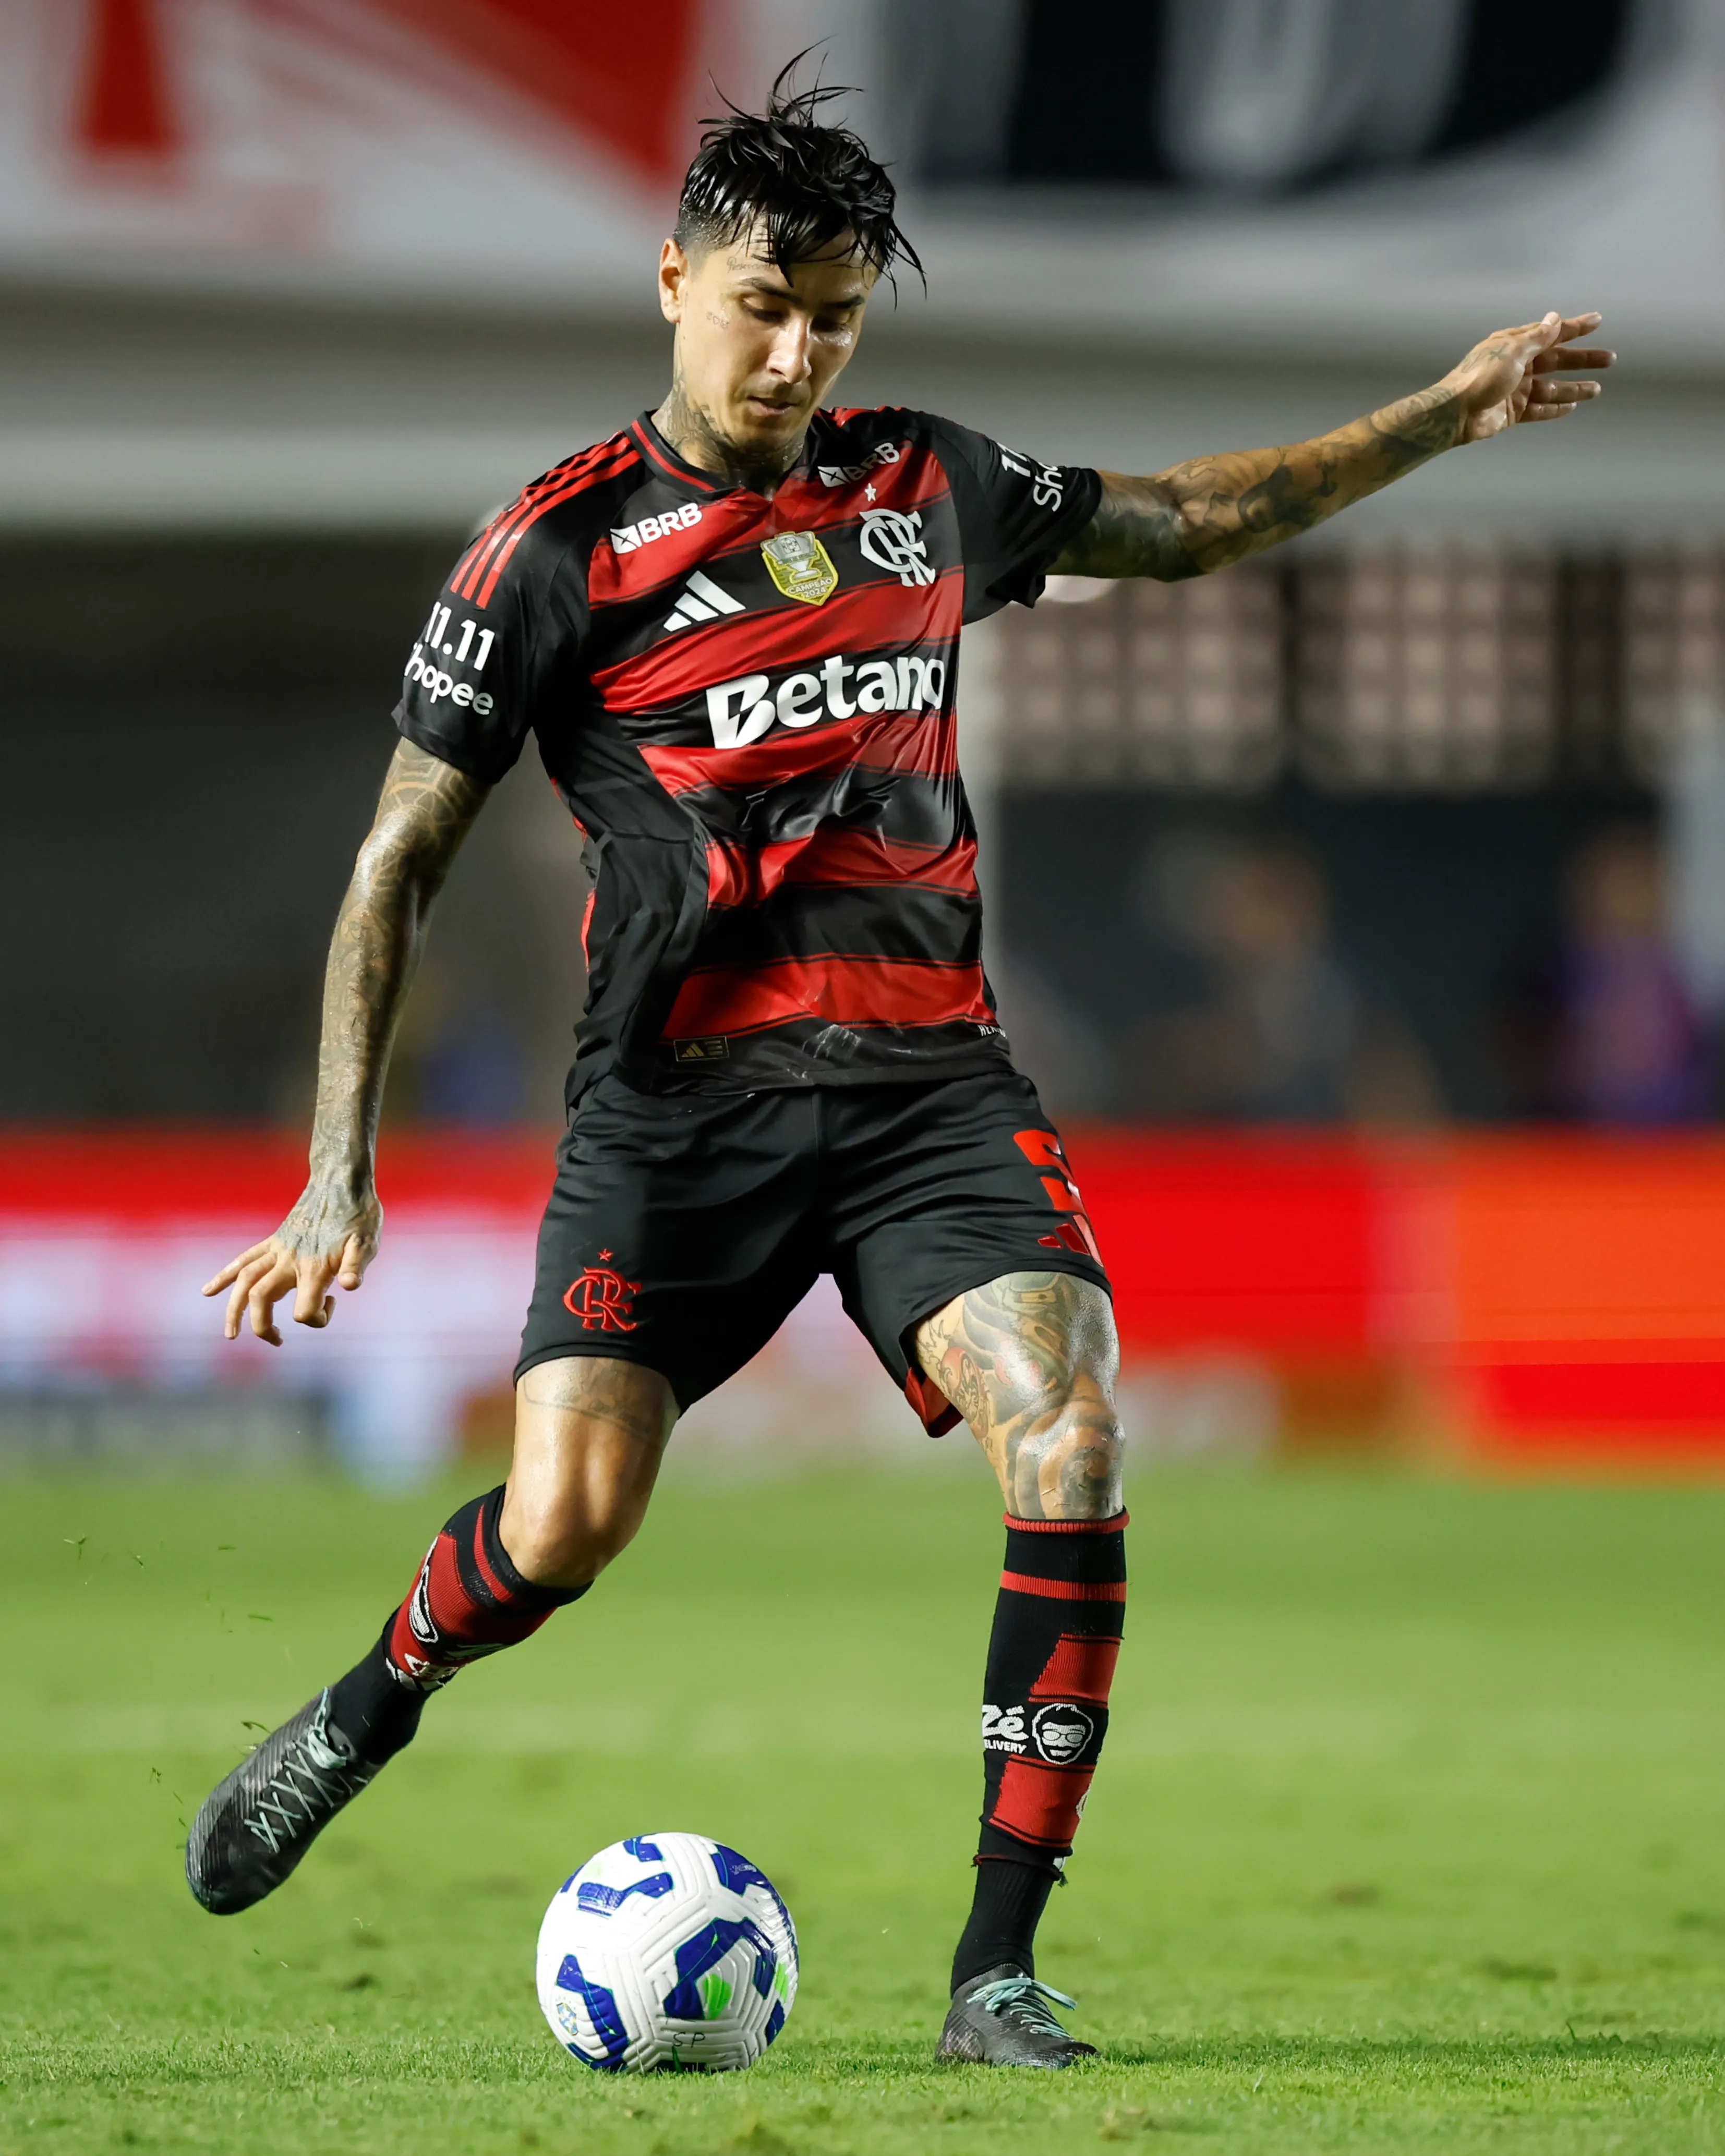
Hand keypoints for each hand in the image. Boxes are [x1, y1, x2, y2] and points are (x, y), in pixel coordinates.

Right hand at [202, 1180, 381, 1345]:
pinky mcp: (273, 1241)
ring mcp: (278, 1250)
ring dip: (234, 1309)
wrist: (341, 1181)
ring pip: (244, 1281)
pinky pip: (243, 1260)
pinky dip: (224, 1277)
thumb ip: (356, 1265)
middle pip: (260, 1298)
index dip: (317, 1318)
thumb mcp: (367, 1241)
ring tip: (230, 1333)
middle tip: (276, 1341)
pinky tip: (208, 1292)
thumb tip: (350, 1287)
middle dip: (261, 1325)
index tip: (332, 1303)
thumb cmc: (359, 1215)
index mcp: (315, 1267)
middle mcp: (290, 1260)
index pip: (304, 1309)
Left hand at [1439, 311, 1613, 443]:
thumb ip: (1536, 337)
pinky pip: (1539, 409)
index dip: (1574, 327)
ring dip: (1574, 388)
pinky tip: (1572, 407)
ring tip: (1597, 390)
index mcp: (1515, 344)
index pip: (1551, 333)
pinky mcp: (1513, 411)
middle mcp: (1517, 364)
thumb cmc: (1482, 376)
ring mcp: (1515, 389)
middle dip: (1582, 360)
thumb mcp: (1512, 350)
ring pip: (1551, 387)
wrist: (1456, 413)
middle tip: (1609, 359)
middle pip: (1556, 360)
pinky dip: (1554, 408)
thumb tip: (1554, 318)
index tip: (1597, 321)